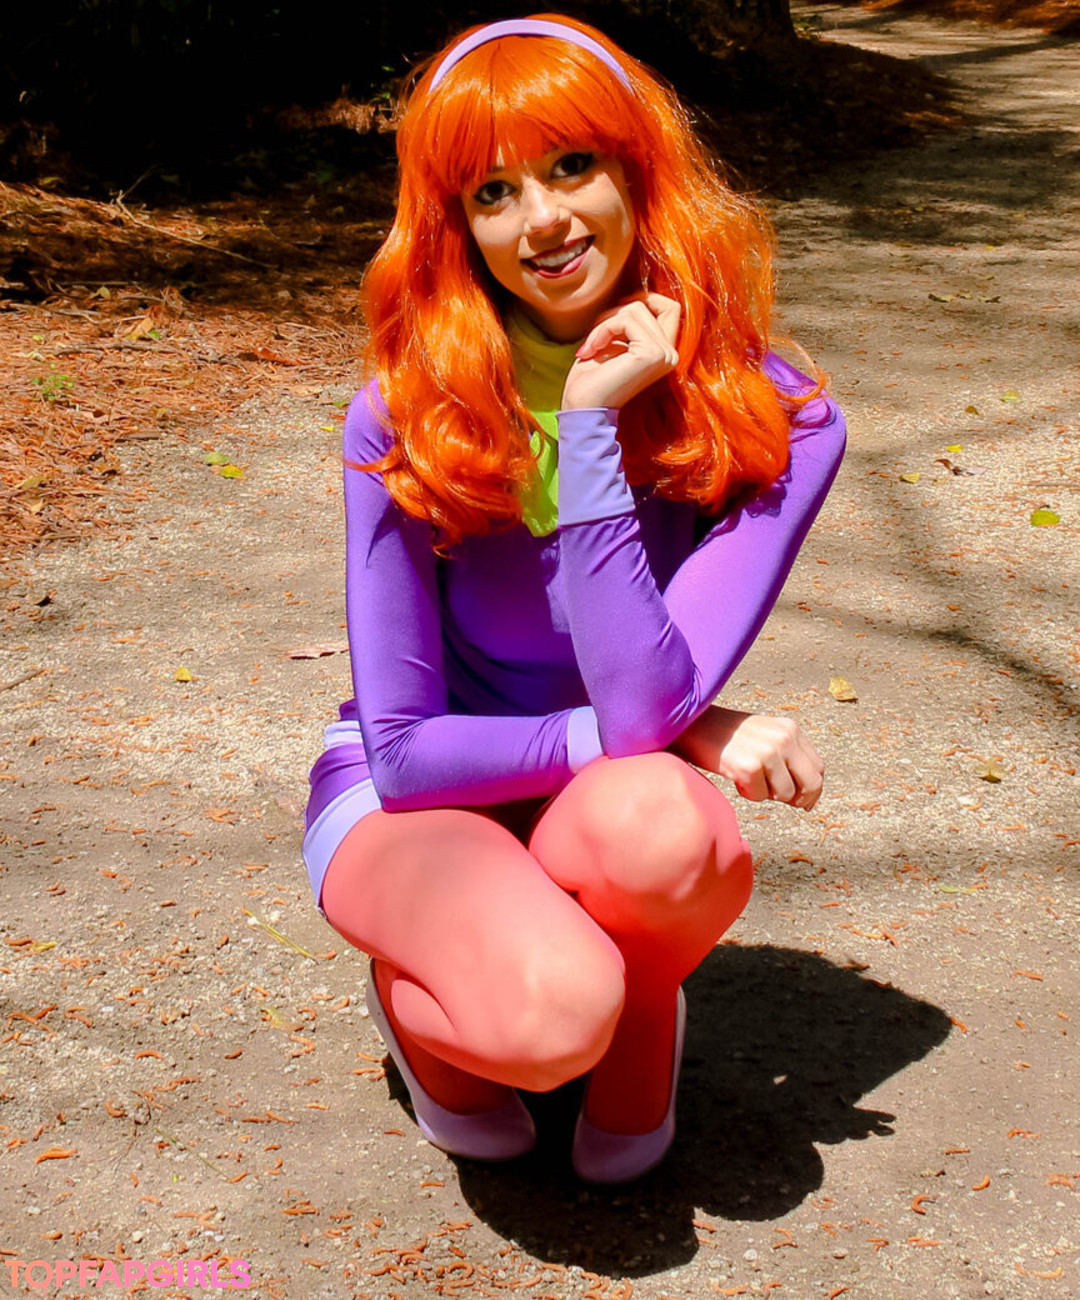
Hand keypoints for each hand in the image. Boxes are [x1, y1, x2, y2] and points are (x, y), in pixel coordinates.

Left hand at [561, 292, 679, 410]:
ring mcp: (664, 354)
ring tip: (591, 348)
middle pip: (646, 304)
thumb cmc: (592, 377)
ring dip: (605, 324)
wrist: (582, 407)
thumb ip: (631, 322)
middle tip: (596, 339)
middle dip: (615, 314)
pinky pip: (625, 320)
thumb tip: (638, 295)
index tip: (615, 318)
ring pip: (635, 309)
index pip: (669, 307)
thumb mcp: (615, 341)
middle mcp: (671, 354)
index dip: (643, 300)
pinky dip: (603, 330)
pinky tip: (591, 351)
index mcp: (665, 352)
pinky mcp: (652, 354)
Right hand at [671, 705, 824, 810]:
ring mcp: (768, 752)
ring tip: (747, 777)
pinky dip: (747, 793)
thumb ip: (786, 757)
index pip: (818, 768)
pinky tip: (734, 776)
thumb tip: (806, 800)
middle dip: (798, 799)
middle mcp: (783, 738)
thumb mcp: (764, 736)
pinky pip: (759, 797)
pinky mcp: (749, 767)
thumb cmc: (726, 736)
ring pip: (785, 795)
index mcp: (790, 729)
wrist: (692, 724)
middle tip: (777, 798)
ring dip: (766, 794)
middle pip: (811, 784)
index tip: (800, 800)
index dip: (811, 789)